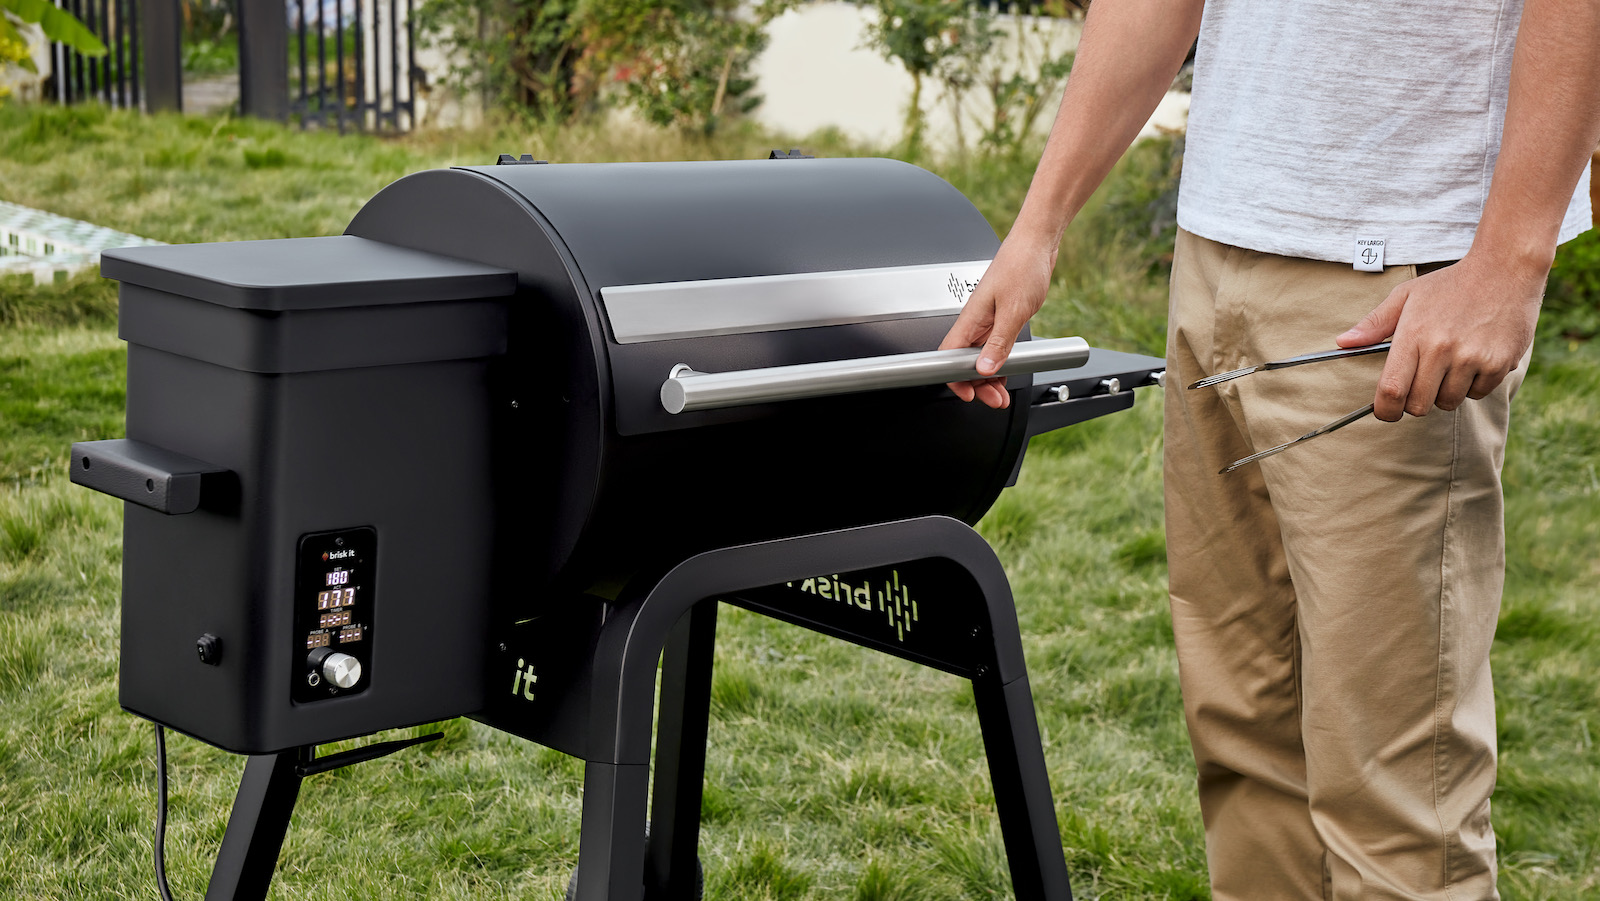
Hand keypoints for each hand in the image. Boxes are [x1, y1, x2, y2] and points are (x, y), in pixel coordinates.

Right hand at [939, 233, 1057, 408]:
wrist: (1037, 244)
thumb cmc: (1022, 266)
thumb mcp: (1014, 310)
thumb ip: (1000, 343)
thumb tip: (985, 368)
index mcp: (971, 318)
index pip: (949, 356)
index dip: (954, 378)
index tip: (968, 394)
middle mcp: (976, 322)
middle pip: (965, 362)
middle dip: (977, 385)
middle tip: (996, 399)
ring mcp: (988, 321)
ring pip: (980, 357)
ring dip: (990, 377)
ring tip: (1003, 392)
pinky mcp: (1001, 318)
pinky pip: (994, 347)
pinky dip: (1000, 363)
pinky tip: (1009, 371)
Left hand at [1336, 251, 1545, 421]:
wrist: (1505, 269)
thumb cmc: (1451, 284)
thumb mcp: (1407, 296)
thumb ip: (1374, 323)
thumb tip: (1344, 343)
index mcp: (1414, 334)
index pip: (1392, 390)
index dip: (1385, 409)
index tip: (1386, 411)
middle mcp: (1442, 349)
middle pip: (1418, 405)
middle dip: (1415, 401)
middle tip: (1422, 382)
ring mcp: (1473, 357)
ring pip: (1448, 402)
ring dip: (1446, 392)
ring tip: (1451, 363)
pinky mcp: (1500, 363)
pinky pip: (1478, 394)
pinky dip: (1474, 385)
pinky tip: (1475, 358)